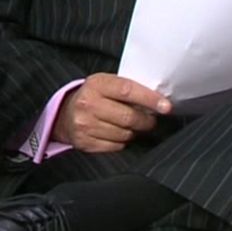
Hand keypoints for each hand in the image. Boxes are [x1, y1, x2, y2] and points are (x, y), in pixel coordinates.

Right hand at [51, 73, 172, 153]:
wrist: (65, 114)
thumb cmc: (94, 97)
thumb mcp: (106, 84)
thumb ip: (127, 89)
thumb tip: (158, 102)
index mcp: (96, 84)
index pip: (127, 90)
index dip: (149, 99)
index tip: (166, 106)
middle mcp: (88, 104)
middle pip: (128, 117)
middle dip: (146, 121)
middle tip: (152, 120)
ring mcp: (85, 125)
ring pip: (124, 134)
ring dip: (134, 132)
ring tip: (131, 126)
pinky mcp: (85, 142)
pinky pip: (116, 146)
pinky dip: (122, 142)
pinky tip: (118, 134)